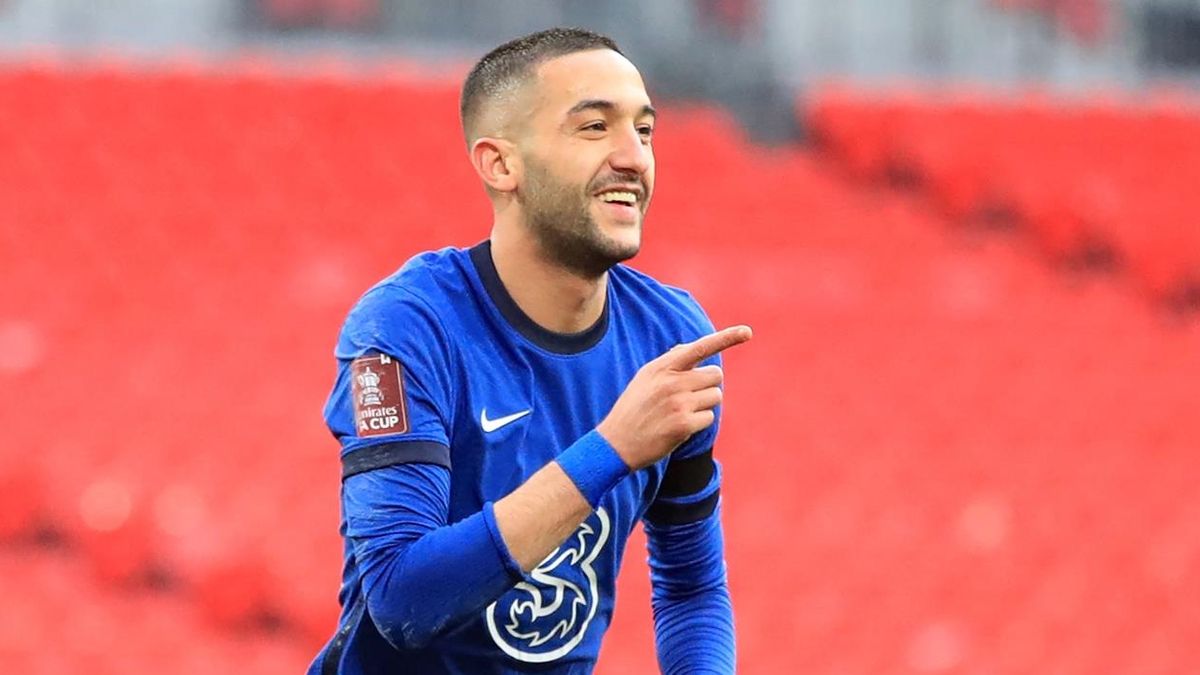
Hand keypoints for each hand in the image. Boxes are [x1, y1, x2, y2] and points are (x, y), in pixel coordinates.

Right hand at [596, 325, 752, 469]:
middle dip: (708, 386)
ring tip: (680, 412)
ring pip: (716, 396)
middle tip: (688, 397)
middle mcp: (671, 381)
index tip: (747, 332)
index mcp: (662, 367)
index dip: (726, 338)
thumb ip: (669, 362)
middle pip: (715, 375)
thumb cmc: (633, 409)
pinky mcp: (684, 424)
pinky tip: (679, 426)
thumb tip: (691, 348)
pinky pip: (709, 417)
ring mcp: (678, 403)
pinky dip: (699, 422)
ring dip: (704, 405)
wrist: (616, 443)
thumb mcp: (645, 379)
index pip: (699, 347)